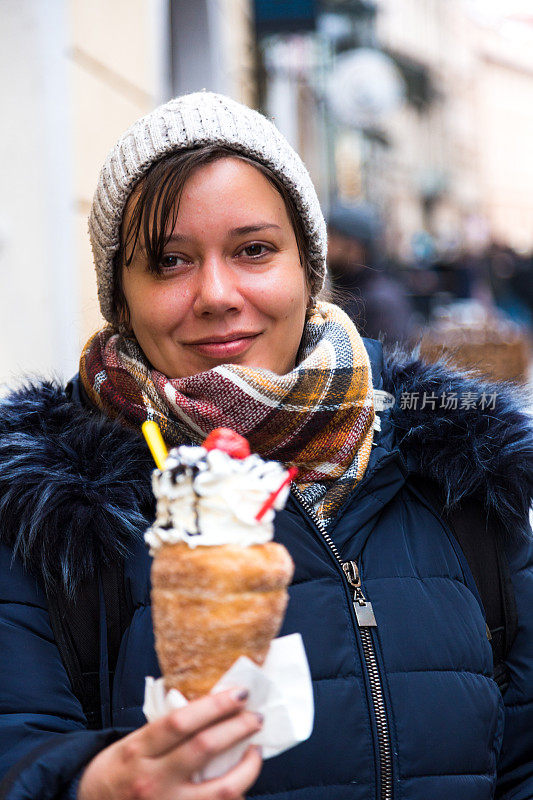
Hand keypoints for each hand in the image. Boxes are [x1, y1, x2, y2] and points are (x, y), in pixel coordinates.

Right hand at [77, 687, 262, 799]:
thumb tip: (210, 708)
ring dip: (247, 767)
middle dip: (238, 728)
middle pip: (204, 749)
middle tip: (256, 716)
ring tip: (255, 750)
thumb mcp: (132, 744)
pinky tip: (241, 783)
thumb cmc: (116, 772)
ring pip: (220, 789)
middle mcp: (153, 780)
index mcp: (138, 750)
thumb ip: (166, 731)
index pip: (181, 721)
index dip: (215, 705)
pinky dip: (235, 796)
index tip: (239, 693)